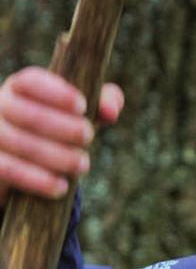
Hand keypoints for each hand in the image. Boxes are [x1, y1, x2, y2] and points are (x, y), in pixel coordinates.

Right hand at [0, 67, 123, 205]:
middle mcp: (0, 107)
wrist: (22, 164)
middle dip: (63, 127)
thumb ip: (100, 103)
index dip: (56, 93)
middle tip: (88, 137)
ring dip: (56, 156)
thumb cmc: (58, 129)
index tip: (83, 106)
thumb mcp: (79, 114)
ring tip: (83, 164)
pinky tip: (61, 187)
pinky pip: (10, 170)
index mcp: (20, 88)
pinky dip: (37, 180)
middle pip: (28, 113)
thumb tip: (111, 111)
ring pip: (20, 143)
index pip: (31, 81)